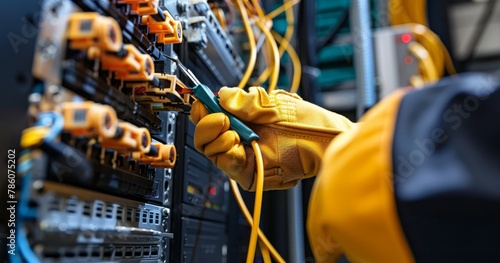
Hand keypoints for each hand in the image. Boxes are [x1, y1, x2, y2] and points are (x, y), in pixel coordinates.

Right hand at [190, 87, 354, 190]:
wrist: (324, 141)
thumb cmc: (307, 122)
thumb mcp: (271, 104)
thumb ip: (243, 101)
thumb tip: (221, 94)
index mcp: (243, 119)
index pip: (212, 115)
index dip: (203, 109)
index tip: (203, 101)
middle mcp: (241, 137)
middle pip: (205, 135)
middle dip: (207, 123)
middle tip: (221, 117)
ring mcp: (244, 156)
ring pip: (211, 150)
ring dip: (216, 137)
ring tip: (233, 130)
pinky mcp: (249, 173)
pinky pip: (226, 165)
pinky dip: (225, 152)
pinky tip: (235, 142)